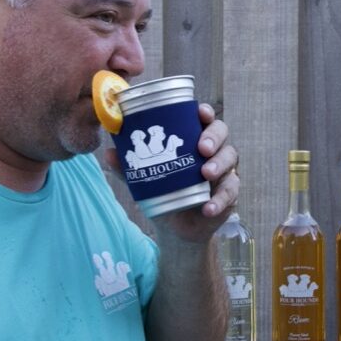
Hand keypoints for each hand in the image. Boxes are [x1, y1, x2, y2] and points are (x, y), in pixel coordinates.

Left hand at [105, 103, 239, 241]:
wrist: (175, 228)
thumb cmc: (163, 192)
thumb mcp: (145, 179)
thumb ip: (129, 167)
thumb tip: (108, 153)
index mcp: (194, 138)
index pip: (204, 118)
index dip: (205, 112)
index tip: (200, 113)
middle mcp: (213, 150)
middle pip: (222, 133)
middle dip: (213, 137)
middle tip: (202, 148)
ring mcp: (224, 170)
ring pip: (231, 158)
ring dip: (219, 164)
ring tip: (205, 174)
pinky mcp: (229, 192)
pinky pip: (231, 191)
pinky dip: (219, 200)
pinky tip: (208, 207)